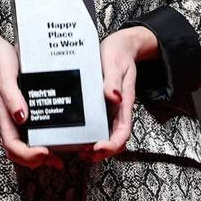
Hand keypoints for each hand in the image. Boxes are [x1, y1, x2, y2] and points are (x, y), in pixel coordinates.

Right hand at [0, 24, 63, 169]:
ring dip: (42, 154)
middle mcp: (11, 119)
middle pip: (19, 150)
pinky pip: (33, 129)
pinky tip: (58, 135)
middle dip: (37, 160)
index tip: (45, 152)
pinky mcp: (25, 108)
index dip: (28, 155)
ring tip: (60, 156)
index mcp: (3, 114)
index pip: (12, 145)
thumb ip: (12, 96)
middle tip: (57, 161)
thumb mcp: (4, 76)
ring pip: (27, 143)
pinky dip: (45, 137)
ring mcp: (17, 115)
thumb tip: (21, 117)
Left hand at [83, 26, 157, 162]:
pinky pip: (97, 124)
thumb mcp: (115, 63)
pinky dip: (89, 134)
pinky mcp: (101, 105)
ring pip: (106, 135)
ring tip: (78, 150)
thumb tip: (113, 97)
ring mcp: (109, 109)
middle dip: (101, 152)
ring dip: (95, 147)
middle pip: (114, 139)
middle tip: (84, 154)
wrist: (121, 45)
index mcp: (124, 102)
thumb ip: (114, 80)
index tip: (98, 148)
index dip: (112, 145)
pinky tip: (76, 135)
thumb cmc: (118, 53)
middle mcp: (117, 109)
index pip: (123, 131)